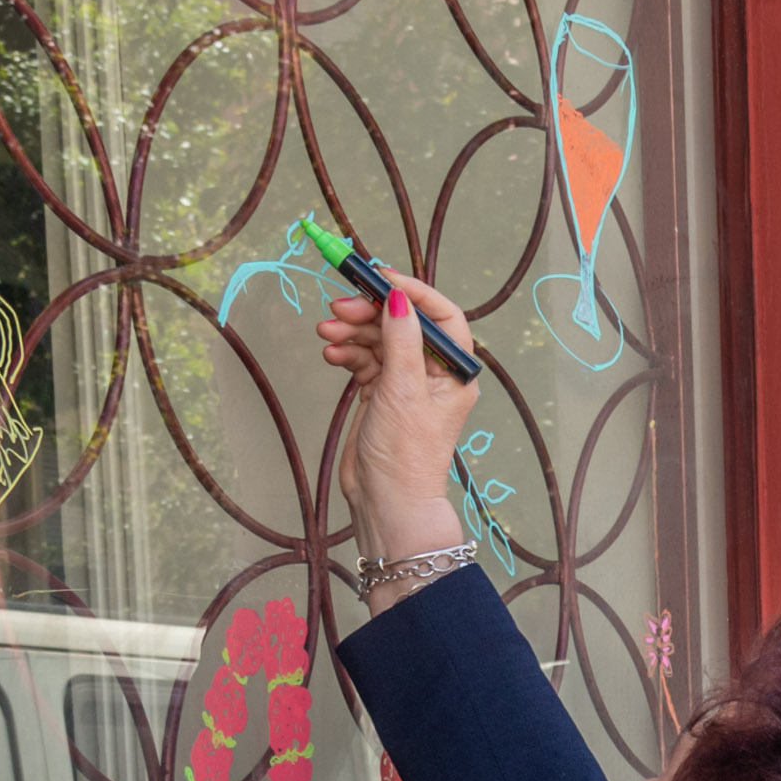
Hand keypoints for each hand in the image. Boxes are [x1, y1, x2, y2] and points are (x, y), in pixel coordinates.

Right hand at [315, 274, 483, 601]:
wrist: (386, 502)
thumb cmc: (405, 455)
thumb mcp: (403, 391)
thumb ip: (401, 341)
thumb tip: (399, 297)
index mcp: (455, 372)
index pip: (442, 316)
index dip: (412, 292)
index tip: (378, 278)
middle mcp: (434, 375)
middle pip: (402, 324)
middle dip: (369, 312)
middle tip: (338, 309)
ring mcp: (406, 384)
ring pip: (378, 340)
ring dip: (351, 332)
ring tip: (326, 334)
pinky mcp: (381, 395)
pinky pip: (364, 361)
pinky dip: (347, 354)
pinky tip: (331, 354)